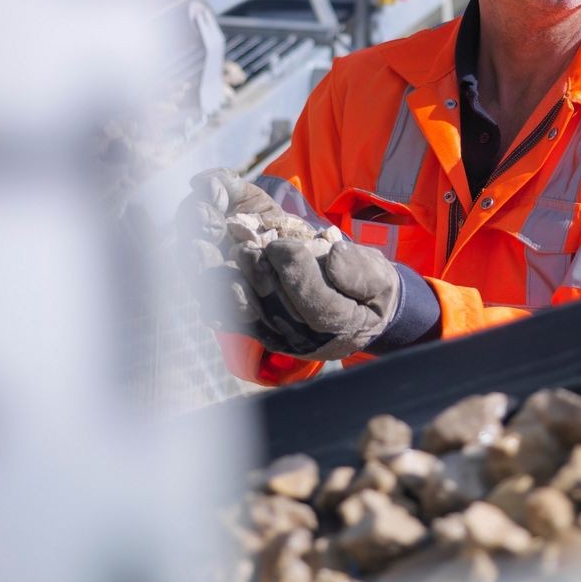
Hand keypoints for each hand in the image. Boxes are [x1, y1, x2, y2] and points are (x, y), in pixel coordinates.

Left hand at [180, 176, 398, 360]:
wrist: (356, 311)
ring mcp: (276, 334)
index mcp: (340, 325)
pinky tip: (200, 265)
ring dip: (221, 281)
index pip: (315, 304)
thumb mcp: (380, 279)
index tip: (283, 244)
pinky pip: (229, 312)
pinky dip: (212, 288)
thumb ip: (361, 271)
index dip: (297, 273)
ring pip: (242, 311)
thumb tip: (335, 256)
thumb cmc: (369, 291)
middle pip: (273, 307)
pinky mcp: (256, 326)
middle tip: (242, 245)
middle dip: (254, 273)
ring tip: (206, 250)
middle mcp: (302, 337)